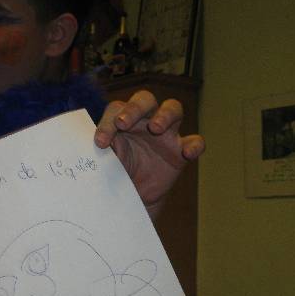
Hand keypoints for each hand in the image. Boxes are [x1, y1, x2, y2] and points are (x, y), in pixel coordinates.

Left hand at [94, 90, 204, 217]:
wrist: (135, 196)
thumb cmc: (119, 172)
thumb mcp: (108, 163)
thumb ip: (105, 152)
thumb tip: (99, 147)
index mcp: (124, 120)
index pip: (117, 109)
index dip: (107, 122)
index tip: (101, 142)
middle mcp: (146, 120)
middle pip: (145, 99)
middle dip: (135, 108)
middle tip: (123, 124)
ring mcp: (167, 133)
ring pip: (173, 108)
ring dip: (165, 114)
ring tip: (155, 128)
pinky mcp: (182, 151)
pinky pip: (196, 141)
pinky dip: (194, 145)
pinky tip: (186, 153)